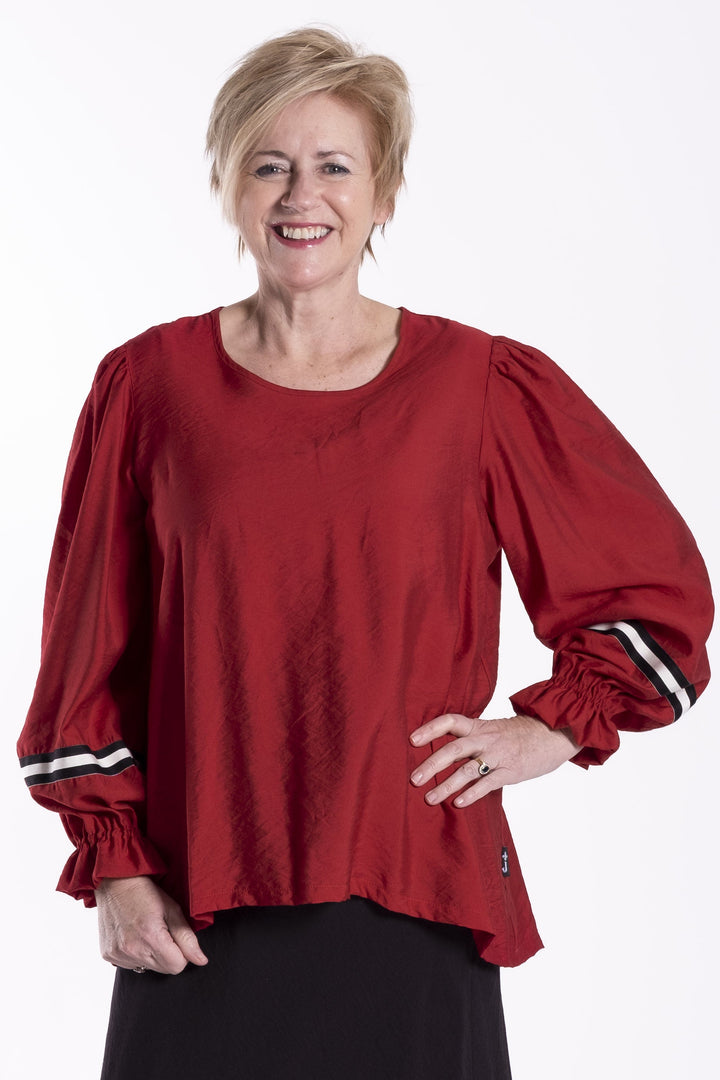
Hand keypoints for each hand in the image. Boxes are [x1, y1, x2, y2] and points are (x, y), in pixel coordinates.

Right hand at [95, 876, 208, 974]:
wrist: (114, 881)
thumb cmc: (145, 891)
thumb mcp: (172, 908)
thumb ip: (187, 938)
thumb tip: (201, 960)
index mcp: (150, 937)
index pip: (177, 966)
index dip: (182, 953)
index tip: (176, 937)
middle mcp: (132, 950)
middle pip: (163, 969)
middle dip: (168, 954)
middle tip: (161, 930)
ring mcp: (117, 954)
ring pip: (147, 968)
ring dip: (151, 955)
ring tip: (145, 931)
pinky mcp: (108, 955)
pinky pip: (130, 965)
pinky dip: (136, 954)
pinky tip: (133, 935)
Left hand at [409, 713, 580, 807]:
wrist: (553, 733)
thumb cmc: (519, 734)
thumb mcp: (493, 729)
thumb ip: (472, 738)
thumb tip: (444, 752)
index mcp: (479, 727)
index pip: (450, 721)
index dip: (430, 729)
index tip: (412, 740)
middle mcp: (486, 739)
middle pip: (454, 748)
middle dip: (432, 764)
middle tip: (414, 779)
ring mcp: (499, 755)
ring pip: (468, 769)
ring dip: (447, 785)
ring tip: (430, 798)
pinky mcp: (511, 771)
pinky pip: (488, 782)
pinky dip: (472, 793)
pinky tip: (458, 803)